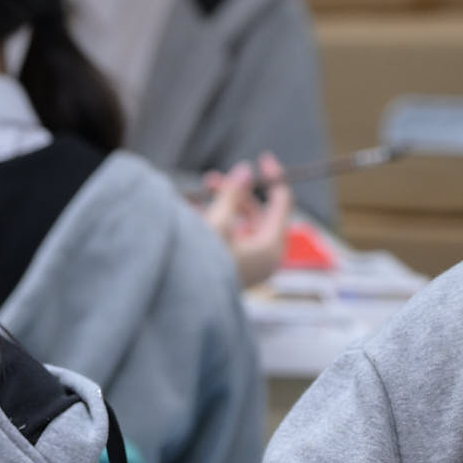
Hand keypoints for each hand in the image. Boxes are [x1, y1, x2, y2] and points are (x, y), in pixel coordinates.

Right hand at [198, 154, 292, 287]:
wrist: (179, 304)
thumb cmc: (200, 266)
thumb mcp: (216, 223)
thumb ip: (231, 195)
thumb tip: (246, 170)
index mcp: (271, 247)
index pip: (282, 202)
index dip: (273, 178)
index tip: (261, 158)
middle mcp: (264, 257)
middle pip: (257, 212)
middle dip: (234, 193)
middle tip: (209, 179)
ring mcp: (248, 264)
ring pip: (240, 224)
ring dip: (219, 206)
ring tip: (193, 197)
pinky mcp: (233, 269)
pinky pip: (228, 238)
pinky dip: (213, 223)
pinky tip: (190, 215)